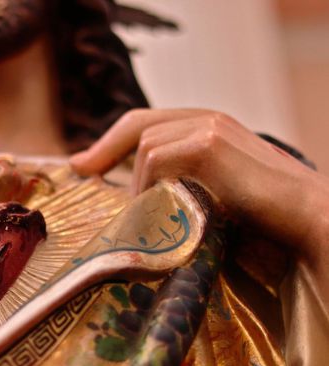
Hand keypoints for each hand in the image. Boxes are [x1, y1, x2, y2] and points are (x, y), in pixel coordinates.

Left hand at [69, 108, 328, 264]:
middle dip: (105, 150)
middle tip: (82, 171)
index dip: (111, 142)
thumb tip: (130, 202)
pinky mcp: (209, 144)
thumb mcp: (210, 198)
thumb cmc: (262, 222)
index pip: (148, 123)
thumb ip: (178, 187)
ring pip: (147, 147)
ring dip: (138, 184)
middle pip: (139, 126)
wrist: (305, 224)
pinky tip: (160, 211)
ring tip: (146, 217)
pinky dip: (149, 185)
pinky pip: (157, 159)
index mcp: (209, 129)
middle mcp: (208, 120)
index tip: (84, 164)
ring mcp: (209, 127)